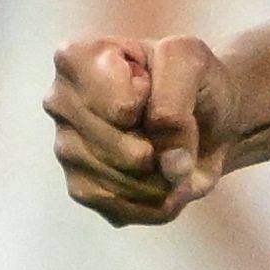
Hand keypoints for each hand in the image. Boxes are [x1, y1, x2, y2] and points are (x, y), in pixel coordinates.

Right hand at [44, 34, 235, 225]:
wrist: (208, 115)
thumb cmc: (192, 79)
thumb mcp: (191, 62)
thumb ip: (176, 102)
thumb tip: (168, 164)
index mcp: (76, 61)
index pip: (121, 108)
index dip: (154, 103)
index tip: (156, 84)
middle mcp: (60, 105)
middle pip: (117, 148)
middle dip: (161, 145)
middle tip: (176, 126)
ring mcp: (67, 148)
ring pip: (118, 182)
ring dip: (162, 177)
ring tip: (177, 155)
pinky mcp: (82, 187)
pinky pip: (119, 208)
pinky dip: (157, 202)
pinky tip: (169, 183)